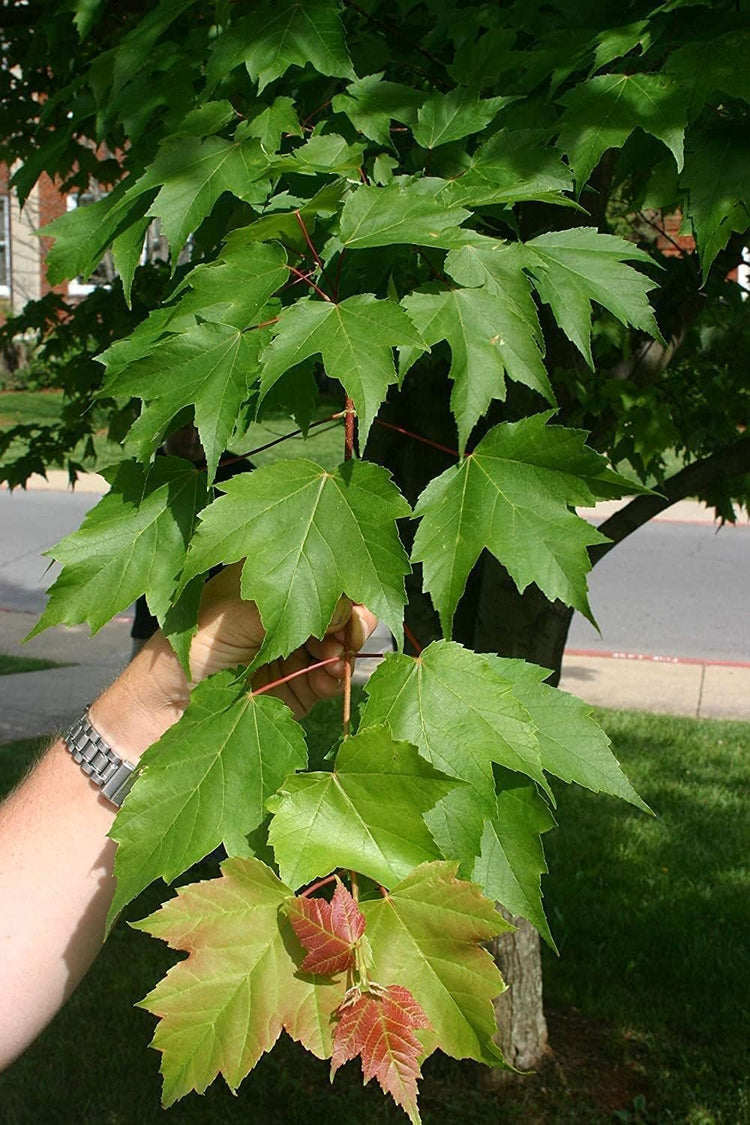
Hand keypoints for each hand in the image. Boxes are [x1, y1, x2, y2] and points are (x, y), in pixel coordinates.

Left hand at [187, 561, 377, 717]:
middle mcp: (283, 610)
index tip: (346, 597)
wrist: (160, 711)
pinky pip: (332, 679)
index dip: (339, 580)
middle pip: (337, 606)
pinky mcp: (299, 687)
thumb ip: (291, 603)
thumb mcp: (236, 615)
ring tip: (335, 658)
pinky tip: (333, 674)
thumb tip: (345, 606)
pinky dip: (338, 676)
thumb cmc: (186, 649)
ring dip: (346, 648)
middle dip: (349, 617)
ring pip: (342, 643)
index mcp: (266, 578)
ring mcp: (293, 649)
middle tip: (348, 633)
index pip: (317, 566)